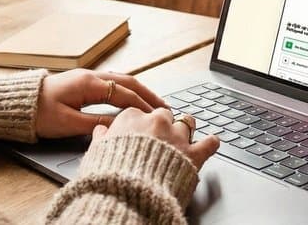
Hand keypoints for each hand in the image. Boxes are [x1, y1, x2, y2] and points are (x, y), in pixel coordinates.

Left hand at [35, 69, 166, 138]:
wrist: (17, 104)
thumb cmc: (39, 114)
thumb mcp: (68, 123)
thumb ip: (97, 124)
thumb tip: (121, 126)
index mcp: (89, 84)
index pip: (124, 93)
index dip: (144, 105)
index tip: (159, 115)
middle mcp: (91, 76)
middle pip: (127, 82)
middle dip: (148, 94)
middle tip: (165, 107)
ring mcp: (87, 77)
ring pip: (120, 80)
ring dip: (139, 91)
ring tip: (154, 103)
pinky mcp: (82, 83)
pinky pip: (111, 83)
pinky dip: (126, 90)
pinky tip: (131, 98)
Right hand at [92, 107, 219, 170]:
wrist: (129, 195)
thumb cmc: (111, 175)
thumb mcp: (96, 153)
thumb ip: (101, 138)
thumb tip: (100, 130)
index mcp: (132, 118)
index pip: (139, 112)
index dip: (140, 124)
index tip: (140, 131)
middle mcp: (156, 123)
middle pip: (164, 114)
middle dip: (163, 124)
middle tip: (161, 136)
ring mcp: (176, 137)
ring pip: (187, 122)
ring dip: (186, 130)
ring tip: (185, 136)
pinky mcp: (193, 154)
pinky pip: (209, 142)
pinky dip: (211, 143)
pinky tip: (210, 143)